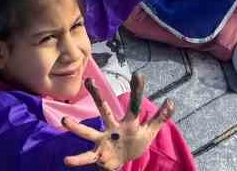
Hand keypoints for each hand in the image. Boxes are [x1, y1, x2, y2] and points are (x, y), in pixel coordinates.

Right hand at [58, 74, 173, 169]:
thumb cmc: (134, 143)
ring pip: (88, 132)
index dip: (137, 91)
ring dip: (76, 127)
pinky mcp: (98, 155)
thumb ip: (160, 118)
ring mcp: (103, 140)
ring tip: (64, 120)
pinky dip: (77, 160)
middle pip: (104, 110)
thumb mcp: (149, 131)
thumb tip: (171, 101)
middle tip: (89, 81)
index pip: (133, 105)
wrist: (121, 162)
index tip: (138, 74)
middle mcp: (112, 128)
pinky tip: (66, 160)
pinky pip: (86, 157)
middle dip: (97, 96)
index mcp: (128, 123)